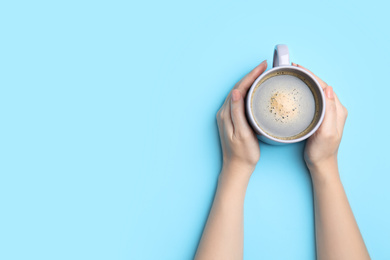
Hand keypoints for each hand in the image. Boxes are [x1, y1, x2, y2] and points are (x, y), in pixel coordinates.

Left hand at [216, 60, 267, 175]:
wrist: (237, 168)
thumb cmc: (242, 154)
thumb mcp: (242, 133)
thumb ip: (237, 112)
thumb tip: (236, 91)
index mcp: (226, 113)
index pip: (239, 88)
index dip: (251, 75)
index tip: (263, 66)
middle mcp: (224, 112)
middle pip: (238, 87)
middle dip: (251, 75)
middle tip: (265, 67)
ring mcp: (227, 116)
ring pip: (239, 93)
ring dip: (250, 82)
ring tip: (262, 74)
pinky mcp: (231, 120)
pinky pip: (240, 100)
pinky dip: (248, 92)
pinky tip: (256, 91)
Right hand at [291, 63, 347, 173]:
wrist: (321, 164)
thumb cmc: (322, 151)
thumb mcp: (326, 132)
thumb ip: (330, 111)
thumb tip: (329, 89)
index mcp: (338, 110)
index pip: (325, 87)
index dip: (312, 76)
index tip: (299, 69)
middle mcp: (334, 109)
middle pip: (321, 87)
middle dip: (308, 76)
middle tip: (293, 69)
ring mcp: (327, 113)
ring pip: (317, 92)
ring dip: (306, 83)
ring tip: (294, 76)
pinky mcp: (320, 117)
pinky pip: (313, 100)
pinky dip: (305, 92)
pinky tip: (297, 91)